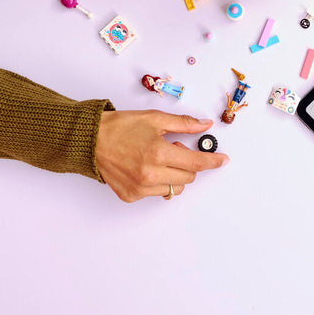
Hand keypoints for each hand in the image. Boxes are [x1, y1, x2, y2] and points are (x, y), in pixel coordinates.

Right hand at [96, 110, 228, 201]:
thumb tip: (205, 125)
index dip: (213, 161)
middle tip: (173, 149)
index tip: (223, 160)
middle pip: (188, 178)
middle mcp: (150, 174)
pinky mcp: (131, 195)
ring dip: (173, 175)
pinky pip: (155, 193)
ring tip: (157, 159)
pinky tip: (144, 168)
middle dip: (187, 164)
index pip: (197, 163)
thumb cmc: (120, 127)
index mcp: (158, 153)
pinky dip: (156, 182)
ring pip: (174, 189)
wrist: (90, 141)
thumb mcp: (154, 119)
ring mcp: (140, 188)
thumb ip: (183, 124)